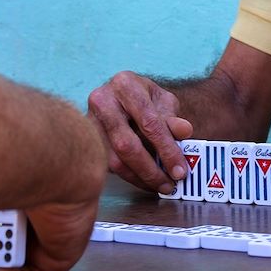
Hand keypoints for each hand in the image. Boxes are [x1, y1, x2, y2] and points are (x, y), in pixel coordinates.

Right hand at [88, 71, 192, 192]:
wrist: (120, 95)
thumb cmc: (145, 99)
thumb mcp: (163, 102)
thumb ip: (173, 118)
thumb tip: (185, 132)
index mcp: (125, 85)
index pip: (149, 122)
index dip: (166, 149)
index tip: (180, 171)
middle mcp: (102, 100)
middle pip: (127, 145)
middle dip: (151, 170)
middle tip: (170, 184)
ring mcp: (88, 121)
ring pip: (114, 160)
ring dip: (140, 178)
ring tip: (160, 185)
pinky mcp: (86, 140)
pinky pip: (107, 166)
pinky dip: (129, 177)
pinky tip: (145, 181)